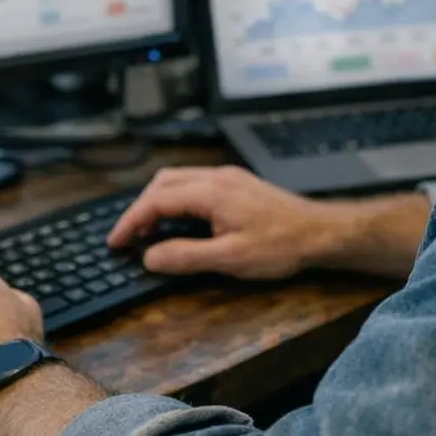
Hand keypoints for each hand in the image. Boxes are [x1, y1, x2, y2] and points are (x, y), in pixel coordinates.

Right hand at [107, 165, 332, 280]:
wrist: (320, 232)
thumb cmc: (281, 245)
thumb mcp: (230, 258)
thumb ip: (186, 257)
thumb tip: (150, 256)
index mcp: (210, 191)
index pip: (156, 200)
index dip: (131, 221)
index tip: (115, 241)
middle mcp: (216, 177)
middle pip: (162, 183)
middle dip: (139, 208)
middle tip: (127, 236)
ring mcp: (228, 177)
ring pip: (178, 179)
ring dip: (157, 201)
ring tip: (148, 230)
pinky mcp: (237, 184)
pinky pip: (194, 183)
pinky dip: (175, 199)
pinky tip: (178, 220)